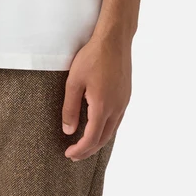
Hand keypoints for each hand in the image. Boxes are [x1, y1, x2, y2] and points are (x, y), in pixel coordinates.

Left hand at [62, 30, 131, 160]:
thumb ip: (70, 108)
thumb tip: (68, 131)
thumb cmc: (92, 58)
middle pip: (103, 138)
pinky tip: (98, 125)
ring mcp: (124, 102)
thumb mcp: (74, 82)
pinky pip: (117, 119)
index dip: (80, 150)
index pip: (91, 138)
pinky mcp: (126, 95)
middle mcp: (116, 108)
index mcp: (102, 107)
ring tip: (85, 143)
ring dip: (98, 140)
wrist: (114, 40)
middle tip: (75, 154)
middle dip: (89, 150)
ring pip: (112, 130)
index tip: (68, 154)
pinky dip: (106, 129)